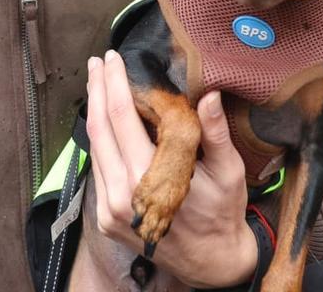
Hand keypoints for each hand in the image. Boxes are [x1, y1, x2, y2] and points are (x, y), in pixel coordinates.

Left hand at [85, 51, 256, 288]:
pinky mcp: (105, 219)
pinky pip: (98, 171)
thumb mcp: (228, 171)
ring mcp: (109, 210)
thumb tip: (210, 95)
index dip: (114, 84)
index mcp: (148, 178)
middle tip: (97, 62)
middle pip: (99, 129)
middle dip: (97, 90)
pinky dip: (100, 142)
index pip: (121, 117)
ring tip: (98, 85)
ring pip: (94, 150)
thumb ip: (216, 132)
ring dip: (94, 114)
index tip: (112, 59)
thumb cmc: (222, 214)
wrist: (212, 262)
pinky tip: (104, 124)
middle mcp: (121, 194)